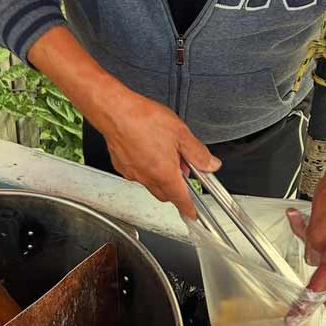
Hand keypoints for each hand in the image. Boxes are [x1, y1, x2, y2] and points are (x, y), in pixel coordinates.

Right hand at [98, 89, 220, 218]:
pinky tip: (148, 150)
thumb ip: (198, 153)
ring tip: (165, 153)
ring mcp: (132, 173)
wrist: (115, 111)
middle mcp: (147, 178)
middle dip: (176, 188)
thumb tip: (210, 164)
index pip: (181, 200)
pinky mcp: (121, 166)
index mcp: (165, 174)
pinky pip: (138, 174)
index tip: (192, 214)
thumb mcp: (181, 134)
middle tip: (182, 169)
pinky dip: (146, 168)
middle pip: (166, 194)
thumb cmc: (144, 120)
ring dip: (160, 177)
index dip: (189, 209)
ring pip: (151, 184)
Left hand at [288, 161, 325, 291]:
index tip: (300, 309)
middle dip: (309, 250)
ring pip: (325, 255)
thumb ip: (316, 238)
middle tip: (298, 228)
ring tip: (302, 216)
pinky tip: (305, 219)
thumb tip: (313, 259)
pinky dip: (316, 235)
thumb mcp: (325, 209)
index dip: (313, 293)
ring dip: (310, 238)